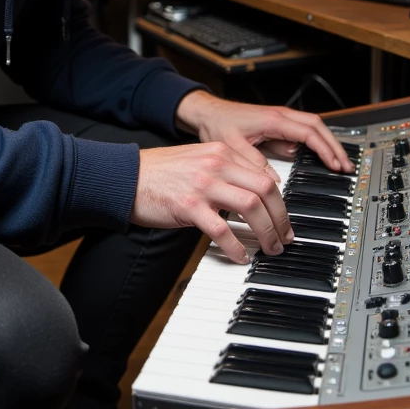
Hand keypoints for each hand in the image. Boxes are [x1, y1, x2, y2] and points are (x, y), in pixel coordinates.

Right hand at [130, 141, 292, 263]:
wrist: (125, 177)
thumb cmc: (159, 173)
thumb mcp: (197, 161)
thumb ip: (224, 172)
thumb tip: (250, 196)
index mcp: (221, 152)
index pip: (263, 175)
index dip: (279, 200)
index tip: (282, 218)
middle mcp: (216, 165)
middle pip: (265, 189)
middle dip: (281, 217)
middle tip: (284, 237)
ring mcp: (203, 185)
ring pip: (250, 207)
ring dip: (266, 232)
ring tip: (269, 248)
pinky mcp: (189, 206)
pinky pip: (222, 230)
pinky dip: (236, 246)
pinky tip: (240, 256)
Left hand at [174, 90, 352, 172]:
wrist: (207, 113)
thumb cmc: (218, 124)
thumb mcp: (232, 147)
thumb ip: (253, 163)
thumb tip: (273, 181)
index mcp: (273, 119)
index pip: (309, 132)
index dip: (325, 149)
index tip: (335, 164)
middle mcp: (280, 116)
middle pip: (318, 127)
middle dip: (335, 146)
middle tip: (346, 166)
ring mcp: (281, 119)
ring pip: (313, 127)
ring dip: (328, 144)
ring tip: (339, 164)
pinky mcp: (277, 125)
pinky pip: (303, 132)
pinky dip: (316, 144)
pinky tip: (320, 158)